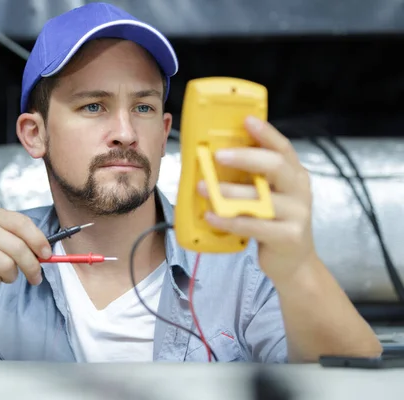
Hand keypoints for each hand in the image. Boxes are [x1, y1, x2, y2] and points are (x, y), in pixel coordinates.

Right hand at [0, 208, 51, 288]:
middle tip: (36, 277)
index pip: (22, 224)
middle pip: (19, 249)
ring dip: (11, 276)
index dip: (39, 240)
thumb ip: (18, 238)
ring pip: (7, 267)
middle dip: (32, 267)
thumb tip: (46, 253)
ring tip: (3, 274)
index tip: (47, 254)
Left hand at [198, 116, 315, 283]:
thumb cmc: (273, 222)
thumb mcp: (268, 195)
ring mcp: (297, 214)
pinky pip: (253, 226)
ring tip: (203, 188)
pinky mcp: (288, 236)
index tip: (246, 120)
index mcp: (294, 174)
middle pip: (276, 166)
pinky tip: (210, 217)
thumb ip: (253, 178)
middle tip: (218, 155)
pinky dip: (229, 221)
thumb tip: (215, 158)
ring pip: (261, 198)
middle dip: (245, 157)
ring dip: (228, 192)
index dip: (265, 133)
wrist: (294, 262)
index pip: (282, 148)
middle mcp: (299, 190)